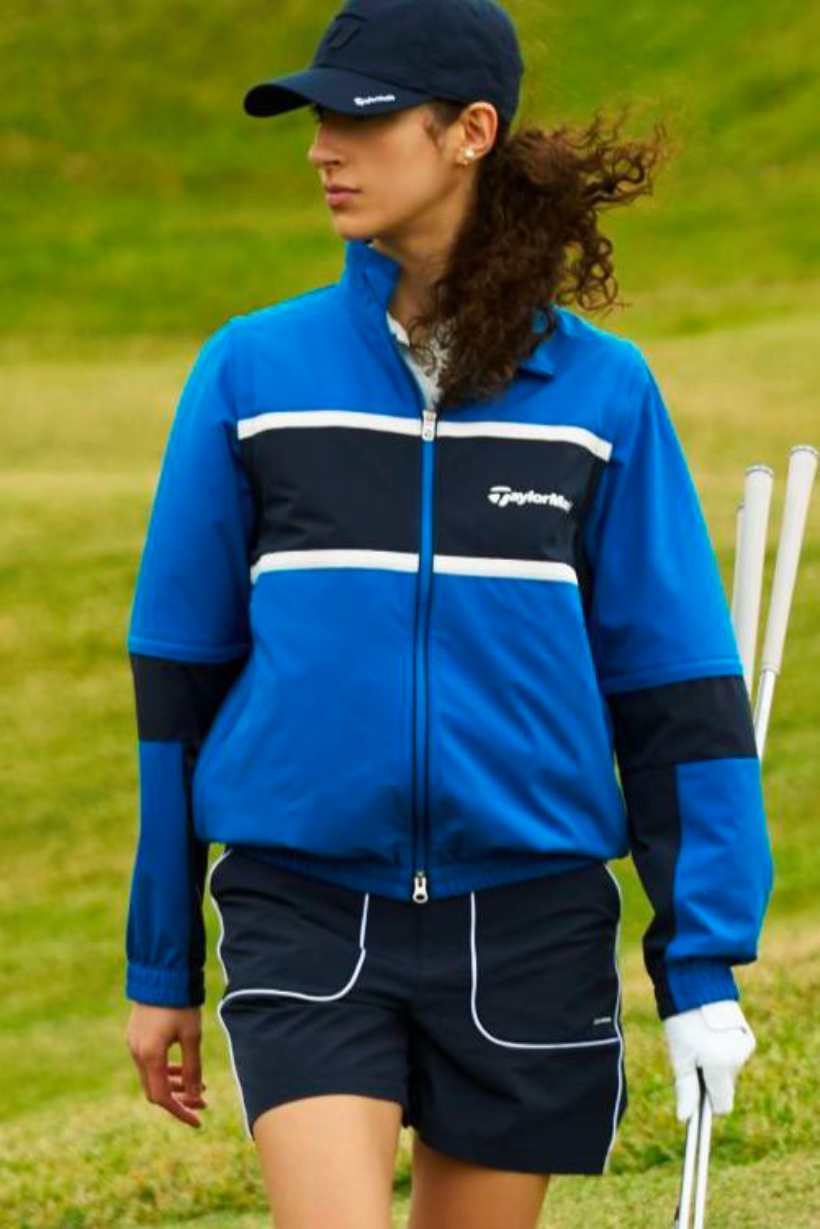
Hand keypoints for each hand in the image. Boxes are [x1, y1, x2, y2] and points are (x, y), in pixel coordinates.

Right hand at [125, 1003, 207, 1127]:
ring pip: (152, 1075)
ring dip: (174, 1083)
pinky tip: (182, 1068)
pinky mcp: (135, 1035)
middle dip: (180, 1099)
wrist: (161, 973)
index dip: (180, 1112)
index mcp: (150, 1055)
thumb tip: (196, 1097)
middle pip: (155, 1089)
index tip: (198, 1121)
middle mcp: (137, 1053)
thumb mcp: (192, 1036)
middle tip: (204, 1102)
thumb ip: (193, 1068)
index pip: (162, 1097)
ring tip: (199, 1085)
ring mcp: (134, 1044)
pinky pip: (149, 1062)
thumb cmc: (179, 1003)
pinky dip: (165, 1069)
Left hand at [663, 999, 755, 1121]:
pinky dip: (723, 1050)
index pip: (722, 1105)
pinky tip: (711, 1033)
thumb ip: (685, 1089)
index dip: (707, 1104)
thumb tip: (685, 1119)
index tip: (695, 1093)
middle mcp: (739, 1058)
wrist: (696, 983)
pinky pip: (734, 1055)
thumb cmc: (682, 1020)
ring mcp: (746, 1046)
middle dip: (709, 1078)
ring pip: (729, 1070)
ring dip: (716, 1062)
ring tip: (700, 1038)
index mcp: (721, 1065)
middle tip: (691, 1055)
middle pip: (724, 1086)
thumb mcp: (680, 1055)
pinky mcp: (748, 1036)